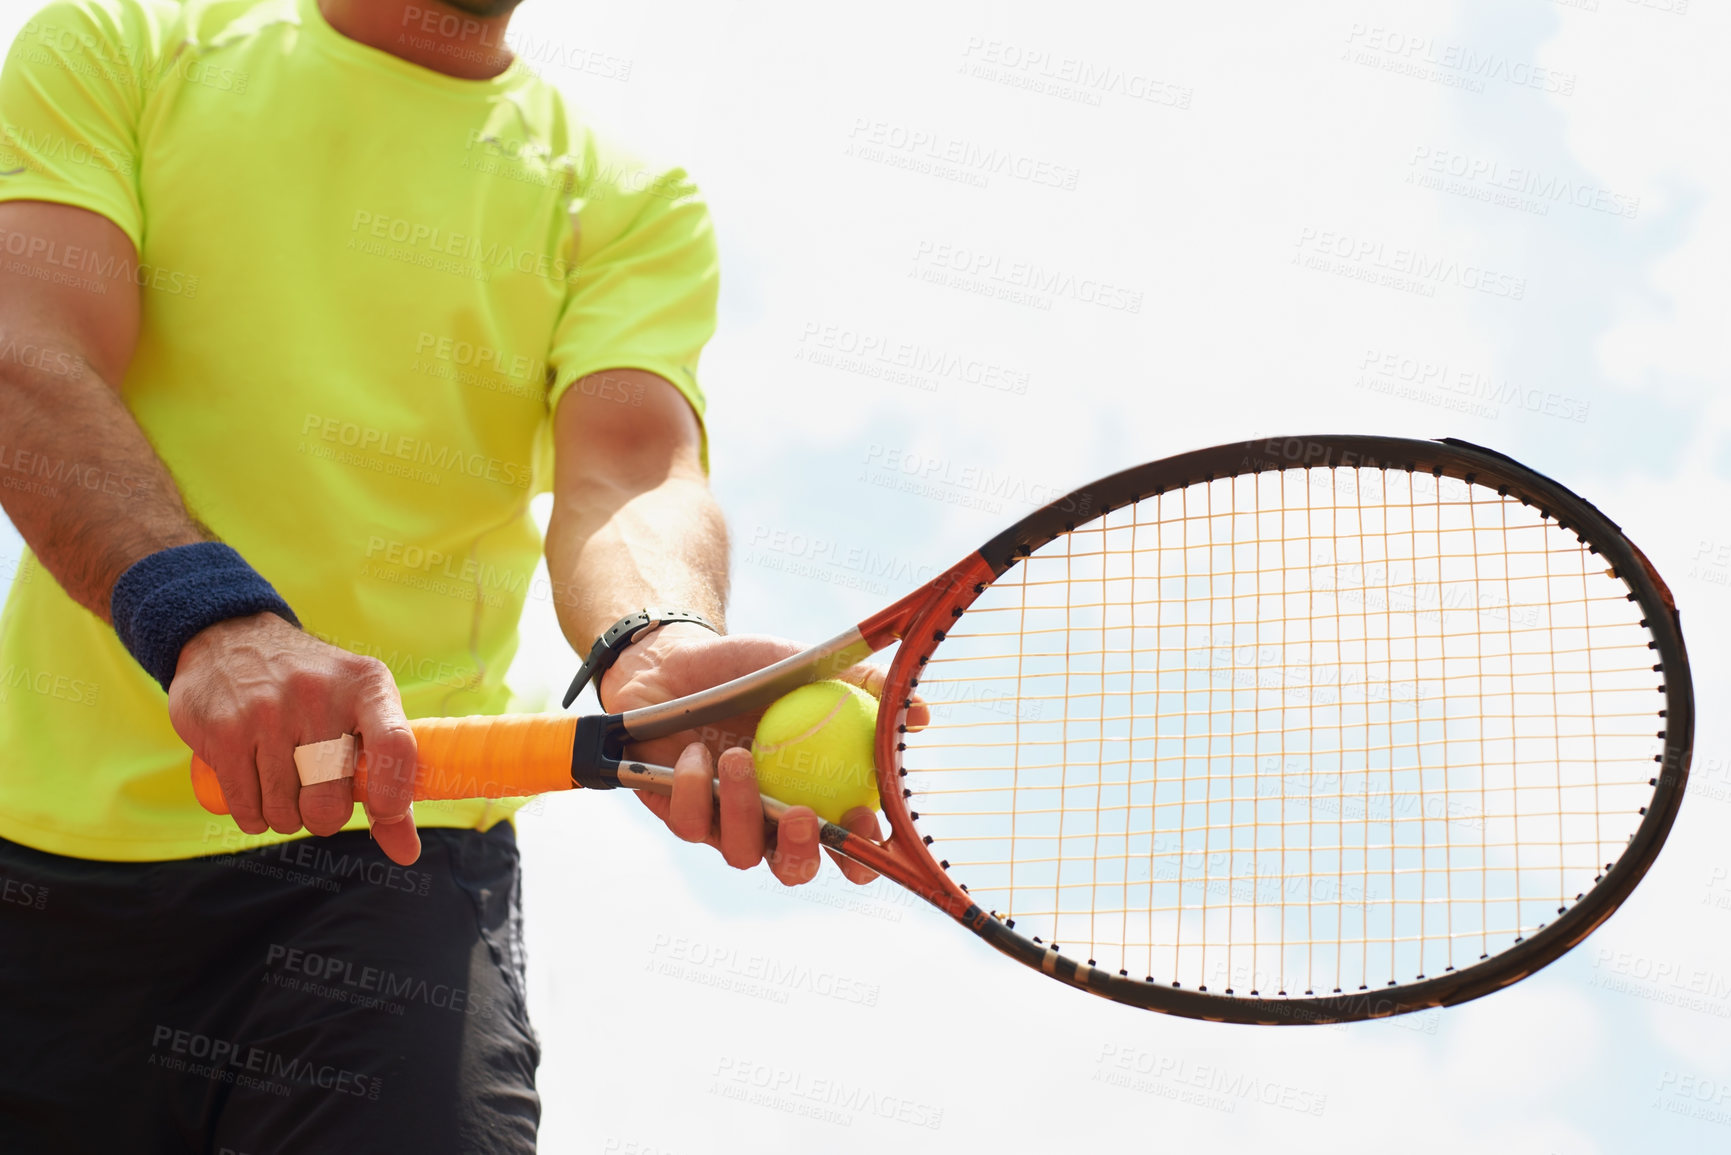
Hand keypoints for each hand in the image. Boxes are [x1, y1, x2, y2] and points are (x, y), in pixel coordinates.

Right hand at [168, 612, 420, 864]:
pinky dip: (254, 817)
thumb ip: (390, 777)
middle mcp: (319, 694)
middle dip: (323, 817)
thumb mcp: (361, 709)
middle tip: (318, 801)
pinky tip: (258, 796)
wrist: (231, 638)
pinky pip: (247, 807)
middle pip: (330, 798)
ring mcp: (267, 711)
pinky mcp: (224, 731)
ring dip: (285, 817)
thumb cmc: (316, 691)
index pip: (395, 745)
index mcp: (367, 685)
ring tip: (286, 790)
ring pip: (284, 810)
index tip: (383, 811)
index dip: (394, 795)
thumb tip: (406, 854)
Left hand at [598, 624, 918, 886]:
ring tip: (738, 755)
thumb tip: (920, 715)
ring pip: (741, 853)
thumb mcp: (810, 669)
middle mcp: (772, 824)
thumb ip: (863, 689)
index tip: (863, 816)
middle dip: (802, 855)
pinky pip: (691, 824)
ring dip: (743, 809)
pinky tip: (696, 752)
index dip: (863, 848)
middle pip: (795, 871)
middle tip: (801, 815)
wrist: (676, 661)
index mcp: (816, 798)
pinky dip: (695, 789)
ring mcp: (725, 826)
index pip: (850, 846)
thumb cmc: (751, 670)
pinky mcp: (681, 817)